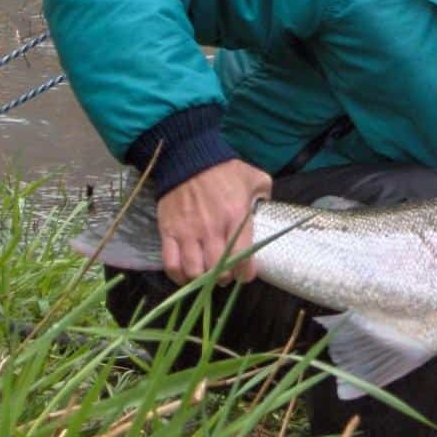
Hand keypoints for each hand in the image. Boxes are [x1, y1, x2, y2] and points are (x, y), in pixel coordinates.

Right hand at [156, 159, 270, 284]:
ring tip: (207, 274)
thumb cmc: (224, 169)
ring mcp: (187, 232)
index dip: (246, 273)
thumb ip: (265, 195)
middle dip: (225, 277)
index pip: (243, 257)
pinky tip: (186, 275)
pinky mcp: (168, 232)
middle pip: (218, 270)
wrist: (188, 157)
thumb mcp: (254, 178)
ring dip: (202, 279)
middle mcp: (212, 228)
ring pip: (194, 271)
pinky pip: (171, 264)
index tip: (246, 274)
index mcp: (236, 215)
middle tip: (226, 273)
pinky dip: (178, 276)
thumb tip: (268, 210)